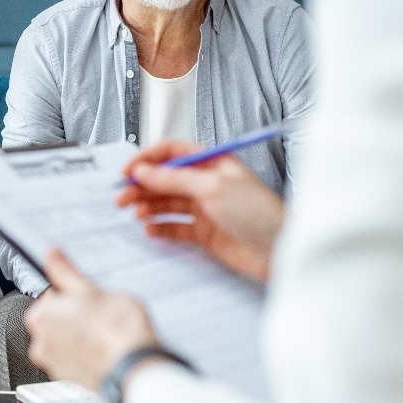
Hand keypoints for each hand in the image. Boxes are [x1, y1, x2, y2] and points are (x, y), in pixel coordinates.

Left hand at [24, 249, 157, 391]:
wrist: (135, 368)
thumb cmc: (117, 330)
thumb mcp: (92, 289)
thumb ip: (66, 273)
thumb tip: (52, 255)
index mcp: (41, 316)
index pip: (51, 295)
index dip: (74, 294)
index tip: (89, 297)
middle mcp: (41, 343)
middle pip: (56, 318)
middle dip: (75, 315)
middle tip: (100, 313)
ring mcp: (55, 364)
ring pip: (65, 339)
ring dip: (80, 334)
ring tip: (105, 331)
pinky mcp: (70, 379)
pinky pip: (74, 358)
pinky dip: (85, 353)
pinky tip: (105, 348)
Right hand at [116, 140, 284, 280]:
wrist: (279, 249)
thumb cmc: (259, 213)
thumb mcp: (213, 187)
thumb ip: (175, 178)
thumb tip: (145, 171)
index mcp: (212, 162)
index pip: (172, 152)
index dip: (147, 160)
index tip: (128, 172)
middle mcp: (207, 182)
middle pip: (165, 179)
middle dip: (142, 186)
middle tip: (123, 198)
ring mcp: (205, 207)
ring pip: (167, 203)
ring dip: (148, 207)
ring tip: (135, 214)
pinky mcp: (205, 232)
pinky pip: (175, 226)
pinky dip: (161, 227)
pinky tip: (151, 229)